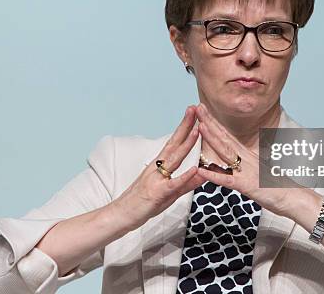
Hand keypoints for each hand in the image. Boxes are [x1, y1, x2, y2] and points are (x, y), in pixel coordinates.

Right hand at [113, 105, 205, 229]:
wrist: (121, 215)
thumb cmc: (144, 203)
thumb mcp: (168, 192)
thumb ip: (186, 183)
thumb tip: (203, 174)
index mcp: (160, 165)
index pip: (174, 142)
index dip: (184, 127)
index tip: (193, 113)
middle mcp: (158, 167)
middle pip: (174, 143)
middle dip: (186, 126)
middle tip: (195, 109)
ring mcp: (157, 178)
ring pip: (175, 159)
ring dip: (187, 144)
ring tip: (198, 130)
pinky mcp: (158, 193)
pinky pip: (173, 183)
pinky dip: (184, 176)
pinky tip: (195, 169)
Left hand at [194, 103, 302, 218]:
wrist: (296, 198)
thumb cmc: (279, 187)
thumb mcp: (261, 172)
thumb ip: (250, 164)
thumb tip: (241, 158)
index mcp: (248, 156)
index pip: (229, 136)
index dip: (216, 123)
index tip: (205, 111)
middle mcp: (246, 159)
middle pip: (225, 138)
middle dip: (210, 122)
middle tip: (198, 107)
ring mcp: (246, 171)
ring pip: (226, 152)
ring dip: (212, 139)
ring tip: (200, 126)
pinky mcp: (247, 186)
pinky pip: (228, 180)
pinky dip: (214, 175)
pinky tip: (201, 170)